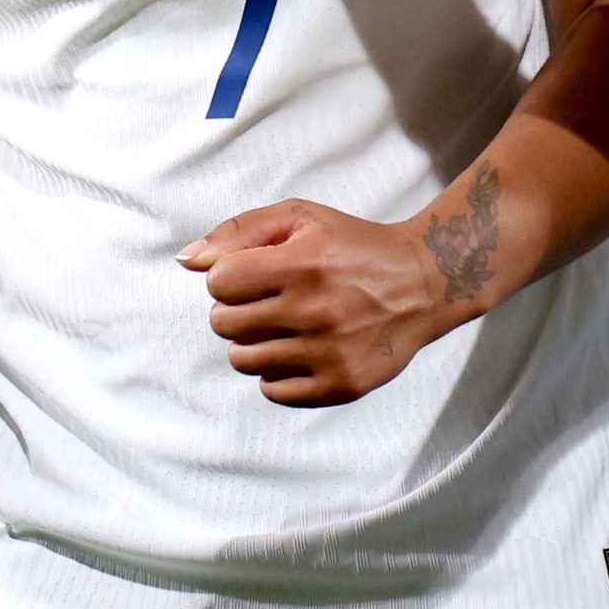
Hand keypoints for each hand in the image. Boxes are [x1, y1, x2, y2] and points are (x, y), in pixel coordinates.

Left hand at [184, 197, 475, 405]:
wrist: (423, 284)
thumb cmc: (353, 246)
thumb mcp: (301, 217)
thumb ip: (238, 231)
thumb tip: (186, 260)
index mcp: (302, 264)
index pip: (219, 282)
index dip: (230, 276)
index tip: (255, 273)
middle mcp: (314, 311)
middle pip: (224, 324)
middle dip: (236, 309)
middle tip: (268, 300)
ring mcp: (328, 353)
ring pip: (242, 360)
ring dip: (252, 342)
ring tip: (282, 325)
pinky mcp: (341, 385)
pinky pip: (273, 391)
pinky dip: (277, 372)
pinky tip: (299, 350)